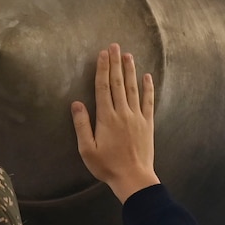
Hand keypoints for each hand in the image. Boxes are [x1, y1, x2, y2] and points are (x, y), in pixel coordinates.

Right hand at [71, 44, 158, 202]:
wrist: (134, 178)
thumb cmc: (107, 166)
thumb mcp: (87, 149)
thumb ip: (82, 125)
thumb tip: (76, 103)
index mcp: (106, 117)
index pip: (103, 87)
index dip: (103, 69)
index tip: (103, 54)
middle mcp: (122, 112)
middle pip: (118, 83)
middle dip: (116, 63)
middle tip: (114, 46)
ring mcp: (137, 117)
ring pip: (133, 88)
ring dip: (130, 70)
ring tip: (128, 55)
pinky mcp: (148, 123)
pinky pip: (148, 101)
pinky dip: (148, 88)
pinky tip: (147, 77)